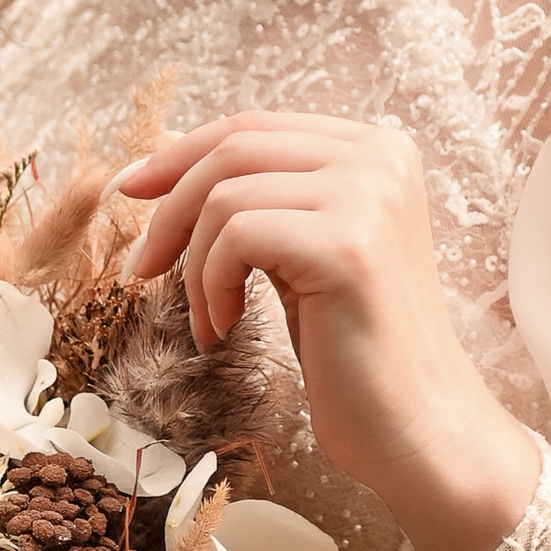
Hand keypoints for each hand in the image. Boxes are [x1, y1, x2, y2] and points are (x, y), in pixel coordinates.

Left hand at [114, 110, 539, 550]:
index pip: (254, 125)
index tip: (132, 190)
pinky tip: (224, 328)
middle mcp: (379, 157)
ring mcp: (367, 196)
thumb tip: (163, 166)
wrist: (417, 425)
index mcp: (377, 149)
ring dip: (193, 264)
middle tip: (142, 267)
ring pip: (224, 195)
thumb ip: (265, 198)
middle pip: (233, 148)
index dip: (181, 153)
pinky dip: (210, 286)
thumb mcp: (304, 250)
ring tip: (207, 317)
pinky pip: (236, 238)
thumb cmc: (354, 346)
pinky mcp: (346, 245)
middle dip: (169, 207)